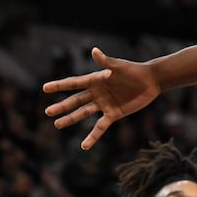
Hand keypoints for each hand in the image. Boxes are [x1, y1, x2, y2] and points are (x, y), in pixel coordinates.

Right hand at [42, 47, 160, 149]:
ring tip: (57, 124)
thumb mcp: (119, 66)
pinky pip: (100, 127)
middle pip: (75, 100)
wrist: (151, 81)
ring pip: (83, 113)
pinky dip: (93, 136)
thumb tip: (94, 51)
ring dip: (71, 119)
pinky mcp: (113, 114)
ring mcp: (104, 104)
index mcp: (95, 80)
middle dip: (62, 106)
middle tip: (47, 112)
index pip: (74, 83)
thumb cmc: (134, 70)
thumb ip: (106, 62)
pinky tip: (84, 146)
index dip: (59, 85)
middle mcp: (97, 93)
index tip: (45, 88)